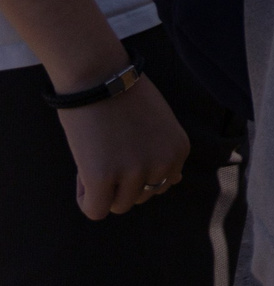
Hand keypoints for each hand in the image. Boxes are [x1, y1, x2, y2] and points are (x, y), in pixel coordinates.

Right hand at [58, 74, 189, 219]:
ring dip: (104, 189)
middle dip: (122, 182)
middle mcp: (163, 163)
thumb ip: (165, 153)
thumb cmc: (123, 95)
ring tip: (95, 158)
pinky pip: (95, 210)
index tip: (125, 147)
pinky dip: (86, 199)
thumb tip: (175, 182)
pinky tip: (82, 175)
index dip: (138, 171)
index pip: (163, 184)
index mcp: (179, 150)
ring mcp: (135, 172)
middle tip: (107, 152)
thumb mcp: (159, 124)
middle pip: (142, 196)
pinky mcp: (103, 177)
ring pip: (119, 206)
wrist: (98, 75)